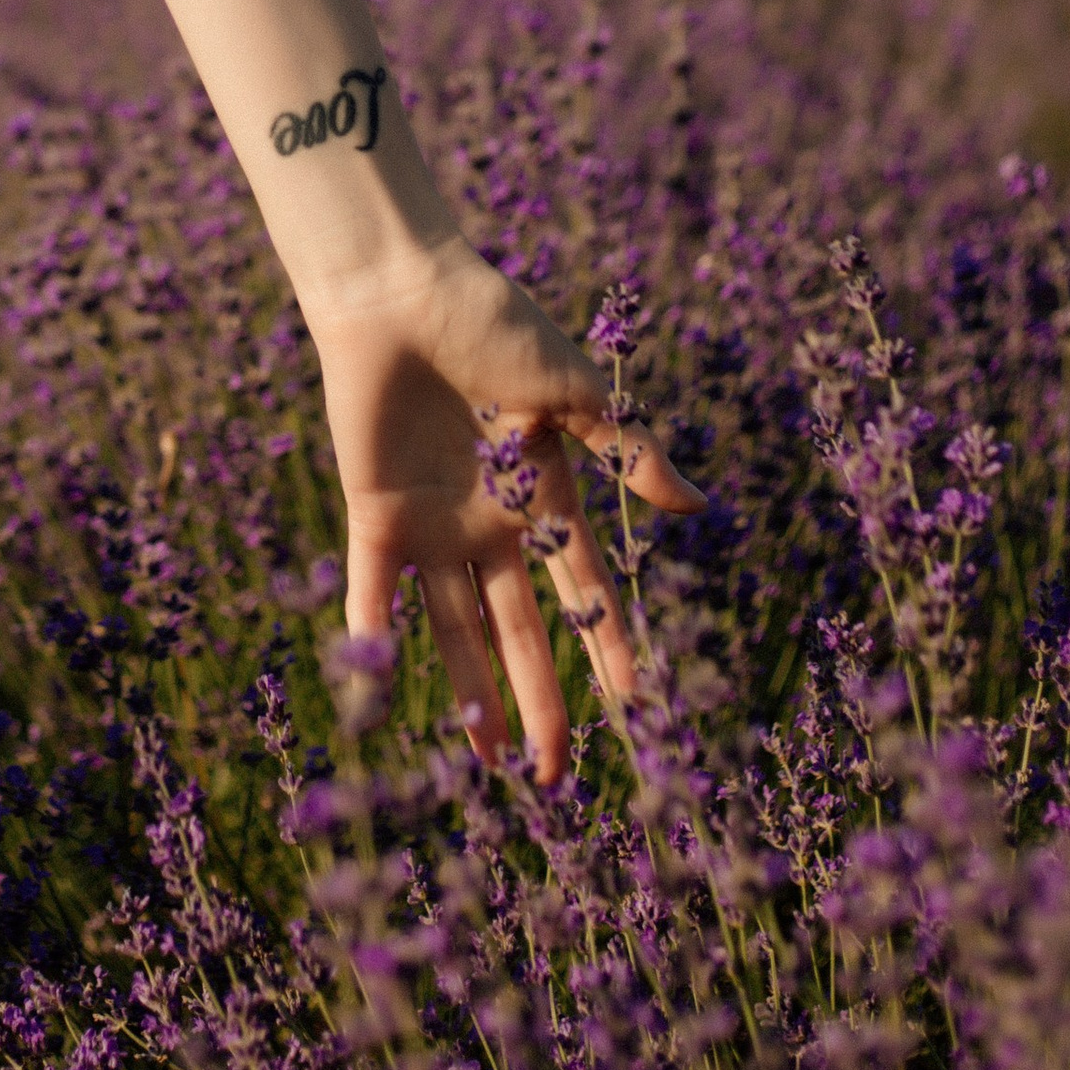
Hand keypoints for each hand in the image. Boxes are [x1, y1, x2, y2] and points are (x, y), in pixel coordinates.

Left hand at [308, 237, 704, 781]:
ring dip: (470, 694)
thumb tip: (698, 508)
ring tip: (490, 763)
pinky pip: (372, 590)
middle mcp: (488, 523)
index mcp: (542, 495)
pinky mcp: (374, 514)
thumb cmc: (493, 324)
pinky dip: (372, 638)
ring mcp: (431, 524)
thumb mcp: (573, 390)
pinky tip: (379, 694)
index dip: (608, 649)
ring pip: (454, 630)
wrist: (402, 290)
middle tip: (554, 779)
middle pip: (519, 631)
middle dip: (540, 701)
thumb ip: (627, 451)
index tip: (636, 712)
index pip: (583, 591)